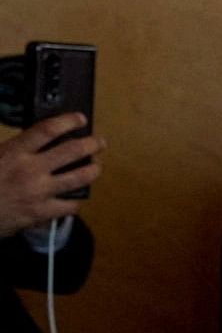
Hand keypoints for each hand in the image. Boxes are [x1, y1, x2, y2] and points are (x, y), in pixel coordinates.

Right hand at [0, 116, 98, 234]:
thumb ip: (11, 148)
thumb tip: (31, 140)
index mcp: (13, 152)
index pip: (46, 130)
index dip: (67, 121)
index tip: (80, 118)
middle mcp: (30, 170)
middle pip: (72, 151)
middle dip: (91, 144)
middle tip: (100, 142)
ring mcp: (39, 192)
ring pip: (79, 177)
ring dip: (93, 170)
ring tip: (96, 167)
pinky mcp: (42, 213)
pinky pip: (70, 205)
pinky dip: (75, 200)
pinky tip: (76, 197)